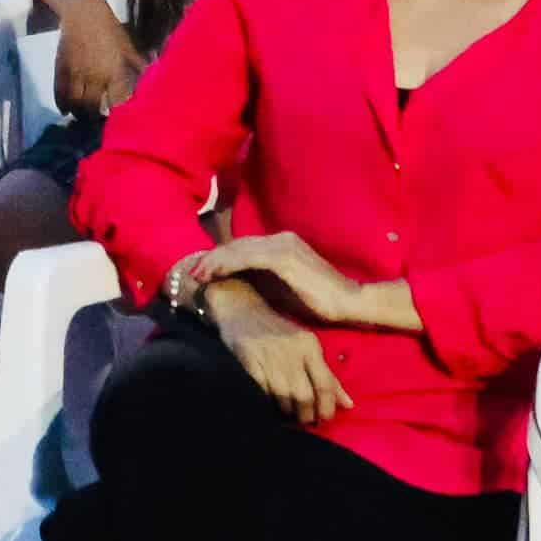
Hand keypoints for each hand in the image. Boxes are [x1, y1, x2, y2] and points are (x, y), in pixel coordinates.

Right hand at [53, 0, 142, 114]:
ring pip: (76, 102)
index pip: (117, 101)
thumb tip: (153, 79)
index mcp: (114, 70)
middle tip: (100, 124)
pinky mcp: (61, 67)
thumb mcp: (127, 46)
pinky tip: (65, 110)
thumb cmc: (109, 27)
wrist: (82, 10)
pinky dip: (62, 103)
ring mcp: (76, 72)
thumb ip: (138, 65)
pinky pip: (59, 90)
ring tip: (84, 119)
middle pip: (94, 106)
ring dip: (80, 114)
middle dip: (97, 118)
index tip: (121, 122)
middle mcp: (94, 75)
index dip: (118, 114)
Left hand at [171, 232, 375, 327]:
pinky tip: (213, 273)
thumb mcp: (282, 287)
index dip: (218, 258)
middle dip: (211, 258)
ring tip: (196, 274)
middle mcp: (279, 239)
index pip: (241, 247)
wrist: (349, 301)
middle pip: (236, 245)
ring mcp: (282, 245)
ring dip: (214, 261)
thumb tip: (232, 282)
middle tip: (190, 271)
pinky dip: (227, 264)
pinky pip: (247, 257)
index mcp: (279, 244)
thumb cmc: (317, 299)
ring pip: (237, 249)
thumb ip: (260, 279)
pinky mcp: (284, 257)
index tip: (199, 270)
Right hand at [204, 278, 350, 424]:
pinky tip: (270, 403)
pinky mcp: (248, 360)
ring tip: (288, 413)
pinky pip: (262, 391)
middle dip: (306, 414)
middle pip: (304, 395)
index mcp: (309, 347)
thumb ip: (328, 375)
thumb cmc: (279, 331)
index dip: (327, 407)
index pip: (325, 384)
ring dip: (287, 411)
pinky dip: (267, 401)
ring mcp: (268, 357)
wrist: (242, 308)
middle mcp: (291, 352)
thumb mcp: (308, 346)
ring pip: (283, 397)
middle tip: (305, 419)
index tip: (324, 417)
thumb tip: (348, 405)